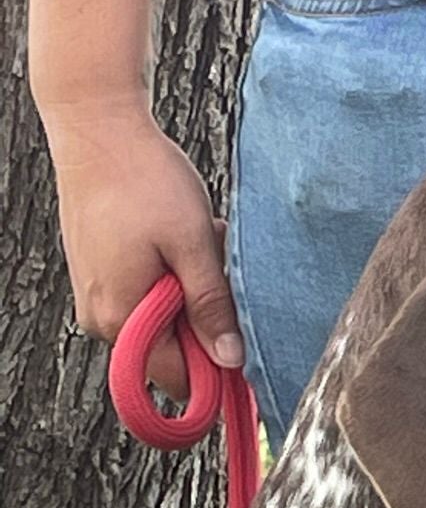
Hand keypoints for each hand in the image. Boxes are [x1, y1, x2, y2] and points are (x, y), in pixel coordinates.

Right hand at [40, 97, 243, 401]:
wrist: (97, 127)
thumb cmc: (143, 180)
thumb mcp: (193, 245)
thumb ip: (211, 307)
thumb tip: (229, 361)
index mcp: (122, 318)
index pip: (176, 380)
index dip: (216, 372)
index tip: (246, 345)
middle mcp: (102, 316)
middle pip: (172, 349)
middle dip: (205, 318)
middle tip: (217, 269)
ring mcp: (98, 295)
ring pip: (164, 316)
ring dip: (193, 289)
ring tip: (199, 243)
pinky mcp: (101, 274)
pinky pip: (149, 292)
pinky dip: (175, 271)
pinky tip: (183, 237)